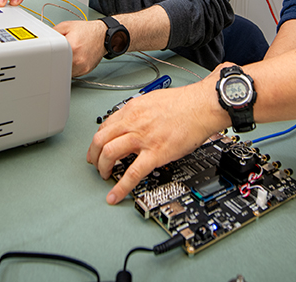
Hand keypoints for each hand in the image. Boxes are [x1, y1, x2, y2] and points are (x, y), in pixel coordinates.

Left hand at [54, 19, 106, 76]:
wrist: (103, 35)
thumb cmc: (88, 31)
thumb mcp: (67, 26)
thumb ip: (53, 32)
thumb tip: (44, 38)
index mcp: (72, 47)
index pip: (54, 57)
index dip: (50, 55)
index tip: (49, 55)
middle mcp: (78, 59)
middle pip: (59, 66)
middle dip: (57, 61)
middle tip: (58, 55)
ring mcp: (82, 67)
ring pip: (66, 72)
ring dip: (64, 66)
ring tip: (69, 56)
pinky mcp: (86, 70)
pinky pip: (73, 73)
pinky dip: (71, 68)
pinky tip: (74, 59)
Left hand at [87, 70, 229, 203]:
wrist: (202, 107)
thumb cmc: (186, 103)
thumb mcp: (154, 100)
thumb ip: (141, 112)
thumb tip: (135, 121)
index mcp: (133, 110)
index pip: (105, 126)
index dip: (98, 139)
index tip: (97, 147)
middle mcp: (134, 123)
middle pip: (101, 140)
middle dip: (93, 154)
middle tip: (94, 163)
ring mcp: (143, 139)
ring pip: (109, 154)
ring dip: (102, 168)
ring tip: (104, 176)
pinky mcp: (155, 154)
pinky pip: (132, 173)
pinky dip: (120, 187)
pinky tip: (115, 195)